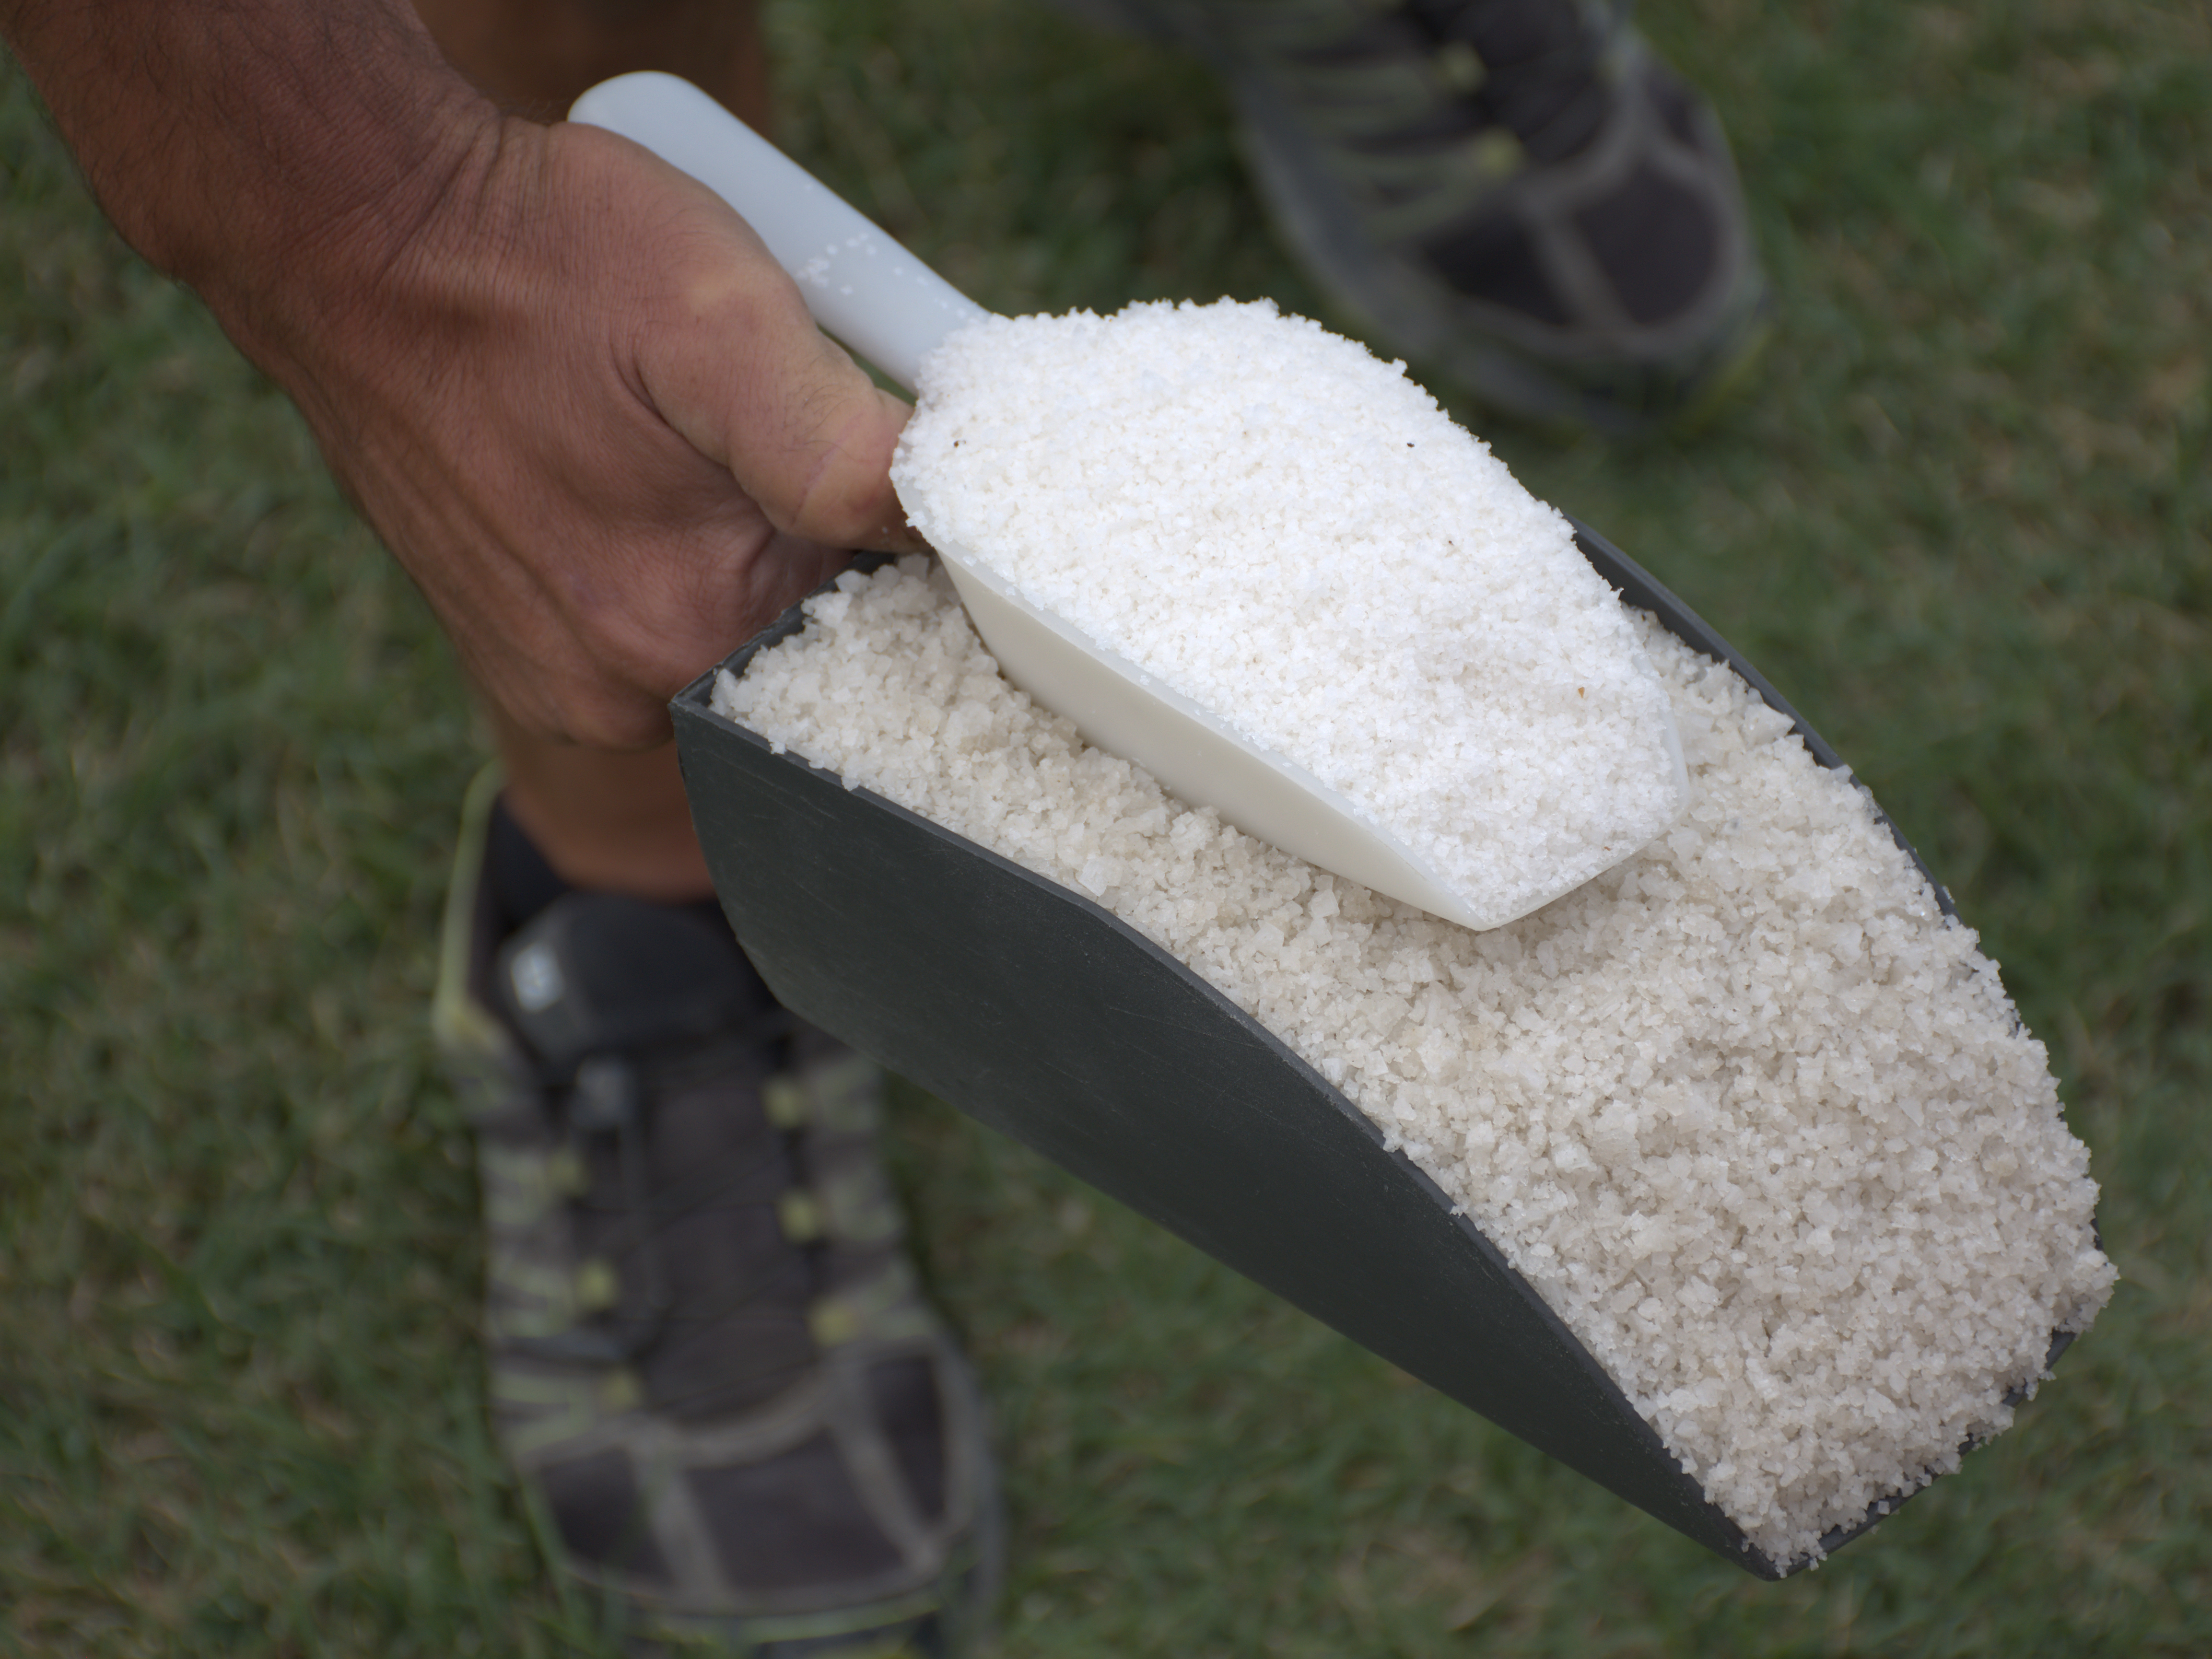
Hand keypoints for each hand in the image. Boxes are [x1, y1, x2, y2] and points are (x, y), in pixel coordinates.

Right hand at [269, 116, 921, 748]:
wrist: (354, 238)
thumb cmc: (535, 261)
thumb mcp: (720, 320)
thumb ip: (844, 448)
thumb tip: (943, 522)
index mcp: (685, 637)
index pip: (877, 629)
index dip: (893, 538)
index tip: (852, 452)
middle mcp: (618, 693)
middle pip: (800, 635)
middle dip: (810, 537)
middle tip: (740, 420)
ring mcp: (560, 680)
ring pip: (724, 624)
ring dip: (738, 538)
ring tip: (670, 436)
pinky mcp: (523, 648)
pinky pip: (648, 620)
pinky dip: (668, 550)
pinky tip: (631, 468)